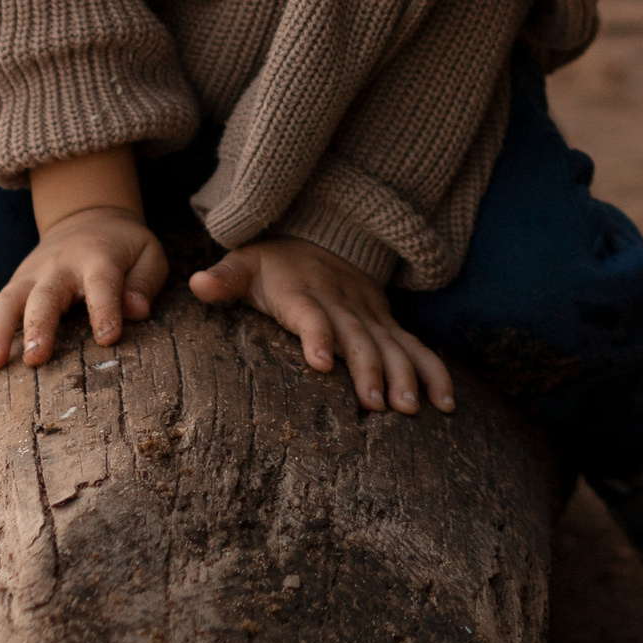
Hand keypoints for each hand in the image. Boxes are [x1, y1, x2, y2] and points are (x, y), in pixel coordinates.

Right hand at [0, 206, 170, 378]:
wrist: (86, 218)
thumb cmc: (123, 247)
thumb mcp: (148, 254)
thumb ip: (144, 282)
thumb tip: (136, 311)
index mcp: (96, 259)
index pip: (102, 284)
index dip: (105, 309)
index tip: (108, 338)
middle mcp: (56, 269)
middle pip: (44, 296)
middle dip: (37, 326)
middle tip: (34, 358)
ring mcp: (27, 280)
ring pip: (3, 304)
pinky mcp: (8, 292)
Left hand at [188, 236, 454, 416]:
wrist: (320, 234)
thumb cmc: (272, 263)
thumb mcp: (244, 263)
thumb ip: (224, 278)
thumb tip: (197, 282)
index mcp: (302, 294)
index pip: (310, 315)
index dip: (318, 335)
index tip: (322, 362)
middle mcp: (340, 304)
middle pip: (358, 337)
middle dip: (370, 368)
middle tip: (378, 404)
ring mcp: (368, 314)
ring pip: (392, 344)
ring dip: (405, 374)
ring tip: (411, 408)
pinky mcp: (386, 322)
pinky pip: (414, 347)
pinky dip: (433, 371)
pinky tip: (445, 402)